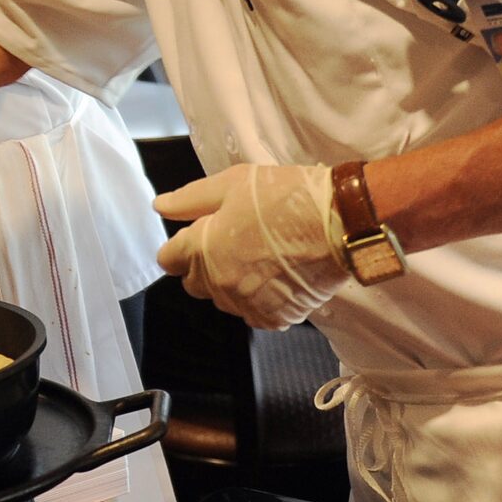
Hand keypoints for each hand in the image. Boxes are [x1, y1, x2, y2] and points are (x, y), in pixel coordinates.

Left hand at [151, 163, 350, 329]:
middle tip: (231, 241)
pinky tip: (274, 277)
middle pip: (194, 283)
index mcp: (202, 250)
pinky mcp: (276, 316)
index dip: (181, 245)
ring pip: (223, 300)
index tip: (200, 234)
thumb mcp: (232, 184)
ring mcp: (247, 304)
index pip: (169, 259)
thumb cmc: (284, 196)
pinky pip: (253, 315)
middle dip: (203, 265)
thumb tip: (160, 207)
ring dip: (230, 284)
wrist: (341, 221)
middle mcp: (219, 284)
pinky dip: (258, 300)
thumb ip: (190, 200)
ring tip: (257, 257)